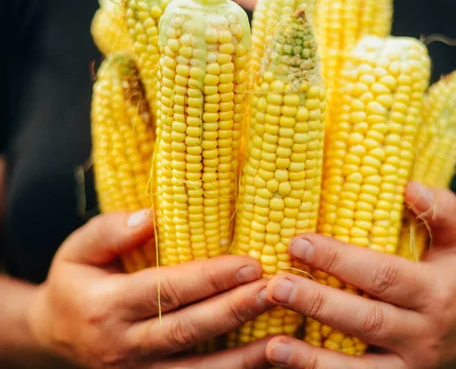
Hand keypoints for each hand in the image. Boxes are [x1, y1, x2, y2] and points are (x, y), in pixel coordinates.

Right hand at [28, 210, 273, 368]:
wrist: (54, 336)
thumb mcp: (77, 249)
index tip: (251, 263)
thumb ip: (110, 231)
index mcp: (105, 306)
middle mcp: (123, 345)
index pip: (166, 290)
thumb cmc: (74, 283)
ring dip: (245, 353)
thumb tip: (152, 216)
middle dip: (236, 310)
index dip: (210, 278)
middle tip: (277, 289)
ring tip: (285, 336)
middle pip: (189, 329)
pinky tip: (265, 359)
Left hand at [263, 182, 455, 367]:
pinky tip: (285, 365)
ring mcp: (409, 366)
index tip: (299, 243)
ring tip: (272, 346)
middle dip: (318, 304)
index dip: (340, 260)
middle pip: (366, 321)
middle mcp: (423, 334)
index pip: (383, 275)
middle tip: (276, 286)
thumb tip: (408, 186)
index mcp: (436, 293)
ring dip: (312, 359)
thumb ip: (442, 209)